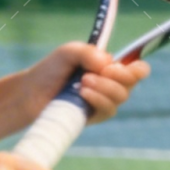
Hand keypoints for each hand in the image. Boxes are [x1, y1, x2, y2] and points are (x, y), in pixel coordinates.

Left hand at [23, 43, 149, 123]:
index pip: (138, 69)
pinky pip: (108, 110)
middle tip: (98, 71)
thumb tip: (108, 63)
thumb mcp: (68, 52)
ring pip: (121, 97)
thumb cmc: (51, 71)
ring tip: (82, 82)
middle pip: (132, 83)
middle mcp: (111, 85)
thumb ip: (88, 52)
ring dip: (105, 87)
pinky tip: (83, 94)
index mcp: (110, 68)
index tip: (116, 66)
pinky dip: (98, 99)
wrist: (31, 93)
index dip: (137, 68)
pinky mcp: (94, 117)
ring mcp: (104, 102)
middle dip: (118, 76)